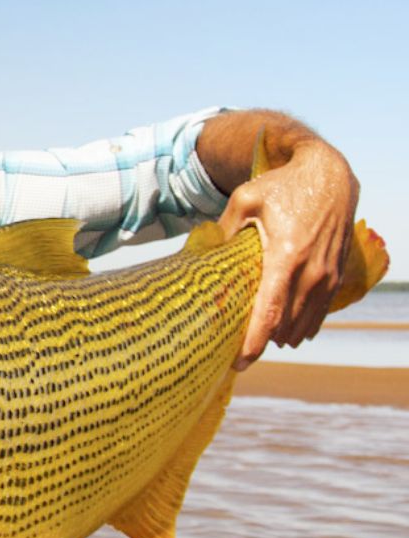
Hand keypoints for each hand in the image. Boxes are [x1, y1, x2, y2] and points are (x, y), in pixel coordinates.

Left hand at [218, 139, 358, 369]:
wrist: (328, 174)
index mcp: (285, 256)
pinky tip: (285, 334)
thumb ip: (223, 232)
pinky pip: (320, 313)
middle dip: (261, 344)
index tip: (239, 363)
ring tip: (257, 345)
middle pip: (285, 325)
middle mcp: (311, 271)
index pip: (270, 312)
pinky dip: (302, 327)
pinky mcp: (337, 275)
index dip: (254, 342)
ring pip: (303, 324)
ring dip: (281, 338)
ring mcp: (327, 275)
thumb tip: (201, 259)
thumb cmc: (281, 186)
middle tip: (236, 356)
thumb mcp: (244, 200)